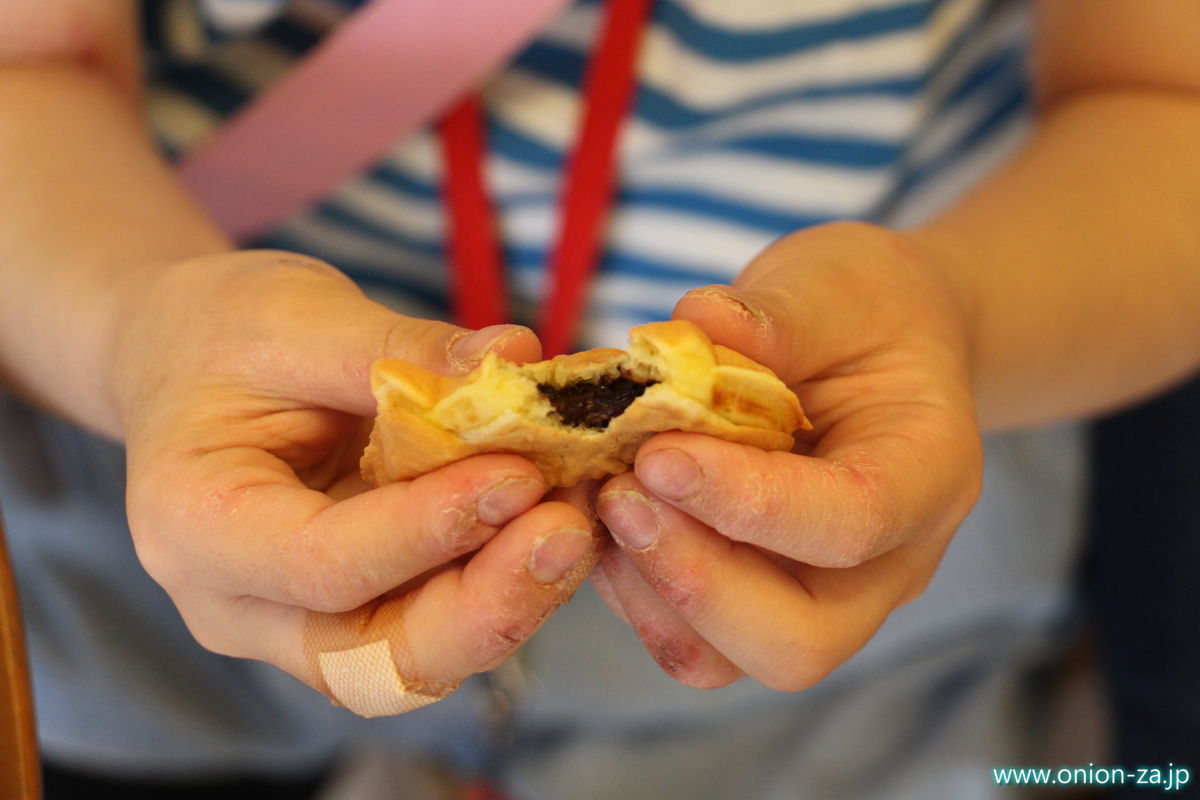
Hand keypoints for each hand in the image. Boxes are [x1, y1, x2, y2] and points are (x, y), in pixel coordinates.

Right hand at [113, 251, 599, 709]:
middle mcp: (242, 603)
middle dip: (487, 603)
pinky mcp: (359, 608)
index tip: (518, 474)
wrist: (188, 360)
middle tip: (569, 529)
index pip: (321, 564)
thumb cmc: (224, 332)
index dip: (428, 529)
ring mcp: (300, 620)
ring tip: (578, 515)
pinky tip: (557, 516)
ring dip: (512, 596)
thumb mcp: (296, 315)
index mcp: (194, 525)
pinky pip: (438, 618)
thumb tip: (516, 357)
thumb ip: (400, 347)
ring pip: (421, 656)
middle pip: (376, 657)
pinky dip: (505, 578)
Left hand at [593, 222, 982, 689]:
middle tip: (621, 495)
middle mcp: (882, 564)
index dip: (750, 502)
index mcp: (927, 477)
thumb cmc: (863, 313)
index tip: (660, 453)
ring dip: (647, 589)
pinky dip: (628, 584)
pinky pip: (685, 634)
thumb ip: (780, 312)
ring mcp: (816, 595)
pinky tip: (598, 510)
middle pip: (798, 644)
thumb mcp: (838, 285)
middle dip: (694, 580)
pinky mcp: (751, 597)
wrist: (872, 348)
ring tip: (600, 496)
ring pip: (728, 659)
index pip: (852, 523)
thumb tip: (697, 327)